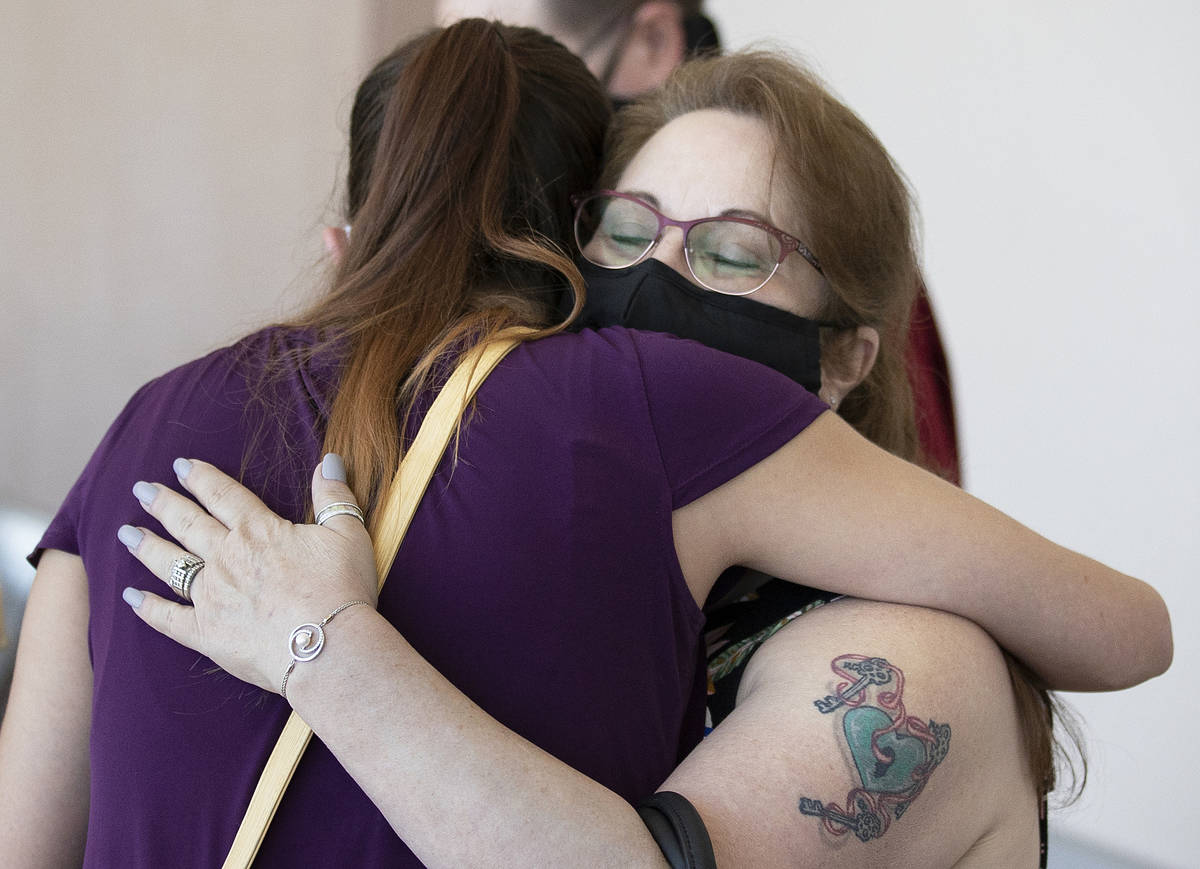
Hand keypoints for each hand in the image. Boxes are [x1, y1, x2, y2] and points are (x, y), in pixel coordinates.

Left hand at [119, 454, 377, 694]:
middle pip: (188, 524)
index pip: (223, 495)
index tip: (180, 465)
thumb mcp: (347, 534)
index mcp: (258, 531)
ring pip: (171, 564)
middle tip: (141, 490)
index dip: (201, 478)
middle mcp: (227, 557)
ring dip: (147, 547)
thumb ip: (333, 496)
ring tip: (127, 534)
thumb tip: (329, 460)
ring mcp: (212, 596)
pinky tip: (130, 597)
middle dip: (163, 504)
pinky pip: (168, 618)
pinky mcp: (206, 633)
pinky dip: (148, 607)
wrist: (325, 646)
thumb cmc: (341, 590)